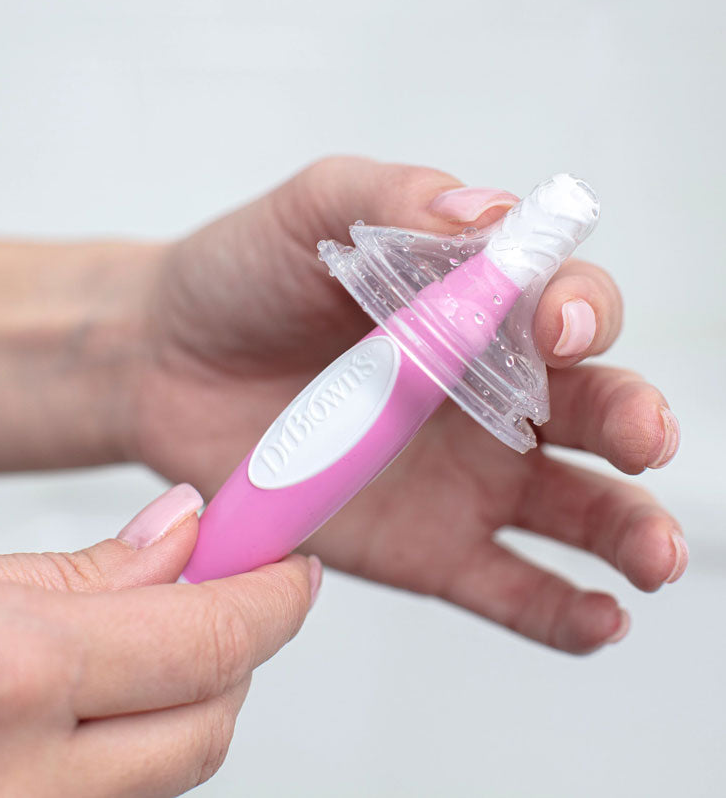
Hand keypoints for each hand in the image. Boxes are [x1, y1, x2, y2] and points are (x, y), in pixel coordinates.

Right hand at [0, 485, 318, 796]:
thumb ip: (87, 569)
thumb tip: (188, 536)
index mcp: (5, 674)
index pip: (206, 641)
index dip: (273, 598)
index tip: (293, 567)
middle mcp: (18, 785)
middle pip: (211, 721)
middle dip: (236, 648)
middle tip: (222, 589)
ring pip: (176, 770)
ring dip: (190, 698)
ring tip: (147, 639)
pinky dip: (141, 746)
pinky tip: (104, 703)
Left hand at [136, 157, 684, 653]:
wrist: (163, 361)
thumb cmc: (242, 275)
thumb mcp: (314, 208)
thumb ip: (396, 199)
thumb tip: (487, 214)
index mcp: (473, 305)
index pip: (563, 304)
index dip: (578, 312)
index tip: (557, 327)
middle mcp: (486, 391)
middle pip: (592, 407)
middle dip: (631, 419)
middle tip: (642, 434)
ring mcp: (463, 475)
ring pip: (575, 505)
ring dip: (628, 527)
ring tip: (654, 554)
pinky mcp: (427, 545)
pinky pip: (509, 583)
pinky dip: (561, 607)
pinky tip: (600, 617)